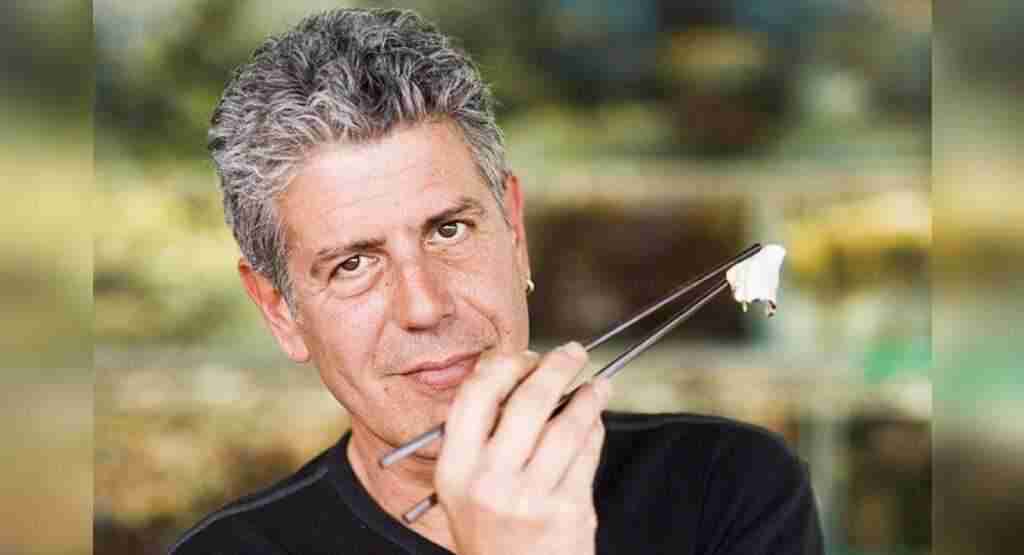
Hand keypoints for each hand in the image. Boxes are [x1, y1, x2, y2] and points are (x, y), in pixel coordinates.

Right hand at [434, 342, 611, 554]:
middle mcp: (488, 482)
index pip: (476, 394)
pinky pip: (587, 454)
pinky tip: (597, 419)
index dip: (506, 365)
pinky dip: (595, 429)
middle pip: (528, 401)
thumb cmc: (492, 532)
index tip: (527, 356)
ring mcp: (530, 498)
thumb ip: (481, 435)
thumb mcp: (464, 487)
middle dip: (557, 367)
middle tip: (573, 354)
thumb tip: (516, 372)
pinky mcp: (568, 511)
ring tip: (598, 385)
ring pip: (568, 425)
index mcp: (454, 469)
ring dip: (589, 396)